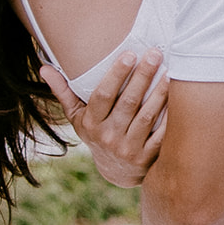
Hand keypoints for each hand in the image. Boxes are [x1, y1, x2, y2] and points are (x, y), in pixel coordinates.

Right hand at [39, 49, 168, 188]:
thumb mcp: (77, 117)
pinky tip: (180, 98)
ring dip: (159, 93)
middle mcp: (108, 137)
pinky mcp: (147, 157)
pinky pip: (162, 135)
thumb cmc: (97, 134)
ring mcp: (128, 148)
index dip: (116, 75)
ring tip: (169, 70)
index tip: (129, 53)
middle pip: (128, 102)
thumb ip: (64, 92)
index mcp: (91, 123)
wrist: (116, 171)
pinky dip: (171, 117)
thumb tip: (44, 68)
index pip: (103, 95)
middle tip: (154, 53)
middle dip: (142, 76)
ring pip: (147, 116)